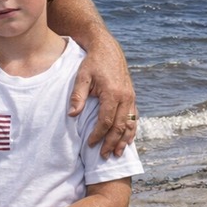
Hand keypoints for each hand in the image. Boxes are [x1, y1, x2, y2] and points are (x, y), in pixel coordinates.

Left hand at [70, 38, 136, 156]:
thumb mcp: (81, 77)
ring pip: (130, 124)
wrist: (107, 49)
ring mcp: (131, 97)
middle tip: (104, 156)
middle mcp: (125, 97)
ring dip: (124, 140)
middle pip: (120, 126)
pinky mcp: (132, 97)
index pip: (106, 121)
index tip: (90, 144)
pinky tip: (127, 140)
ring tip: (117, 153)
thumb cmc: (92, 63)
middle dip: (111, 142)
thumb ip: (77, 96)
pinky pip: (134, 117)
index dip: (98, 135)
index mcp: (112, 93)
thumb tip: (72, 115)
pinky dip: (131, 130)